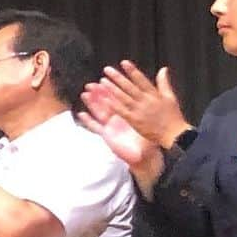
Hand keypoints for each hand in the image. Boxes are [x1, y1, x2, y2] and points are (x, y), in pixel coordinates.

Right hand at [80, 83, 163, 197]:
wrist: (144, 156)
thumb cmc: (147, 140)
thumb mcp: (148, 121)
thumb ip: (148, 108)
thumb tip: (154, 96)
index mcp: (126, 113)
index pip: (117, 99)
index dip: (110, 89)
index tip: (105, 79)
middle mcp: (116, 119)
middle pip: (105, 103)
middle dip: (97, 94)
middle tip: (91, 84)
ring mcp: (110, 127)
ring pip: (99, 112)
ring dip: (91, 104)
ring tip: (85, 94)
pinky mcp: (107, 135)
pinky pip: (96, 128)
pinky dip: (88, 121)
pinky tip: (81, 114)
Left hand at [99, 61, 190, 148]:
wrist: (175, 136)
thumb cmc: (173, 117)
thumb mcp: (170, 97)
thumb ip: (164, 82)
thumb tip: (163, 69)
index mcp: (154, 94)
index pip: (141, 79)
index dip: (132, 70)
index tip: (124, 63)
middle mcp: (146, 101)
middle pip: (129, 87)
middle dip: (117, 77)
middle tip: (107, 69)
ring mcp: (139, 111)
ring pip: (123, 97)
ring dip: (112, 89)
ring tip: (102, 81)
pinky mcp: (135, 121)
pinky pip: (122, 111)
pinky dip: (114, 105)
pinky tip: (105, 99)